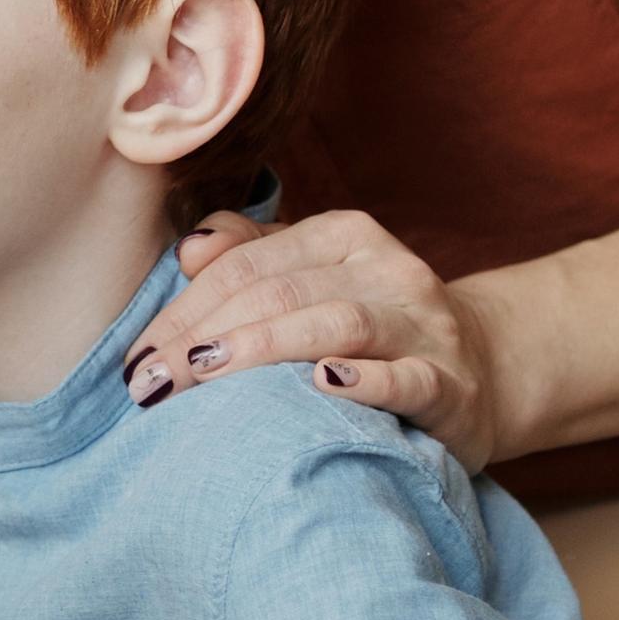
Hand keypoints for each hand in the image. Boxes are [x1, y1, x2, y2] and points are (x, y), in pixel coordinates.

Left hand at [118, 208, 506, 468]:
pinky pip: (406, 377)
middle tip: (150, 383)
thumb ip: (250, 254)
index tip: (135, 359)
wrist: (483, 371)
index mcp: (343, 236)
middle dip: (202, 337)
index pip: (245, 265)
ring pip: (334, 322)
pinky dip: (363, 379)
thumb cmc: (372, 323)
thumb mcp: (313, 276)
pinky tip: (321, 383)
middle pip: (278, 293)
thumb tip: (187, 249)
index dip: (182, 309)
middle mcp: (385, 268)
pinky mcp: (451, 383)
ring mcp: (422, 324)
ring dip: (262, 348)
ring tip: (205, 373)